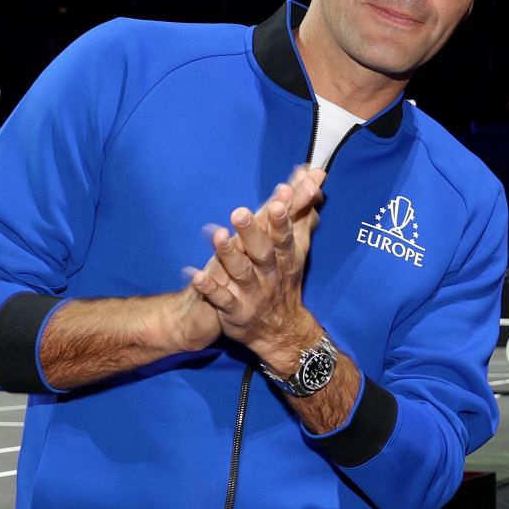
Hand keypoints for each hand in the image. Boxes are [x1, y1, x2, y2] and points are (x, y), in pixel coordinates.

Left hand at [189, 166, 326, 364]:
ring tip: (216, 235)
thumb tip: (313, 176)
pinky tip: (195, 275)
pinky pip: (221, 299)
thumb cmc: (285, 281)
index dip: (282, 218)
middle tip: (240, 212)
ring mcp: (252, 294)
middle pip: (262, 252)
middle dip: (253, 232)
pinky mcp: (235, 311)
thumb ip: (302, 211)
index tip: (280, 196)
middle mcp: (270, 275)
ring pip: (241, 272)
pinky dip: (209, 288)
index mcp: (285, 258)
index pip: (284, 235)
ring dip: (228, 254)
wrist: (281, 331)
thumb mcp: (298, 247)